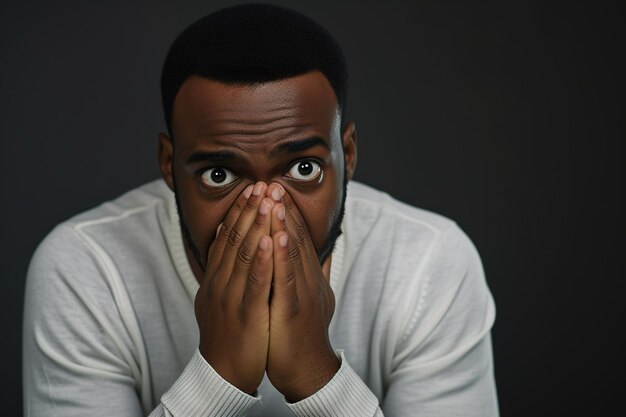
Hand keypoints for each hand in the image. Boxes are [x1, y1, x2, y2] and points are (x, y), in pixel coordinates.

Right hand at [195, 182, 274, 394]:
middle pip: (234, 239)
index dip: (239, 212)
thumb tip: (225, 236)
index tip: (252, 189)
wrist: (223, 372)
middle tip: (261, 184)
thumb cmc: (228, 332)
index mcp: (217, 278)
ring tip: (267, 201)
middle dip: (249, 210)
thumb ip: (223, 266)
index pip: (227, 237)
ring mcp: (231, 297)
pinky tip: (270, 240)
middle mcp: (220, 282)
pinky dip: (262, 260)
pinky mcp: (245, 314)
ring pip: (243, 255)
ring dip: (256, 225)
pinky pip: (254, 283)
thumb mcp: (220, 295)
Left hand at [265, 184, 339, 401]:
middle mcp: (308, 281)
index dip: (287, 213)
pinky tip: (278, 237)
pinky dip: (282, 256)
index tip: (275, 191)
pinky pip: (286, 279)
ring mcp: (301, 294)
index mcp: (308, 278)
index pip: (297, 239)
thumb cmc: (305, 335)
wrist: (309, 371)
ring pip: (292, 253)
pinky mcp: (293, 310)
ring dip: (284, 224)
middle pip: (295, 239)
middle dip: (283, 210)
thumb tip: (325, 252)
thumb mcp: (315, 299)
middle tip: (272, 183)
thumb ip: (318, 273)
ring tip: (275, 199)